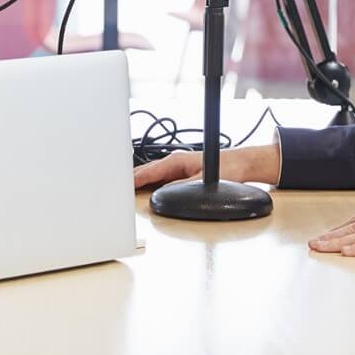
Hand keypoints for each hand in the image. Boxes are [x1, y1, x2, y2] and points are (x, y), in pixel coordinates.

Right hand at [132, 144, 280, 190]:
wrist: (241, 165)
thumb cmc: (226, 168)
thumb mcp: (203, 180)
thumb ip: (183, 186)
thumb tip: (165, 193)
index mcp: (176, 161)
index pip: (149, 171)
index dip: (133, 179)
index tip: (120, 185)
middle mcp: (174, 162)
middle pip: (146, 171)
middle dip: (130, 179)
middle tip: (114, 189)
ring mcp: (176, 167)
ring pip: (150, 175)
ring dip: (137, 181)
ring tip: (121, 190)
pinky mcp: (179, 173)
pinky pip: (157, 178)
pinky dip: (146, 182)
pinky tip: (140, 189)